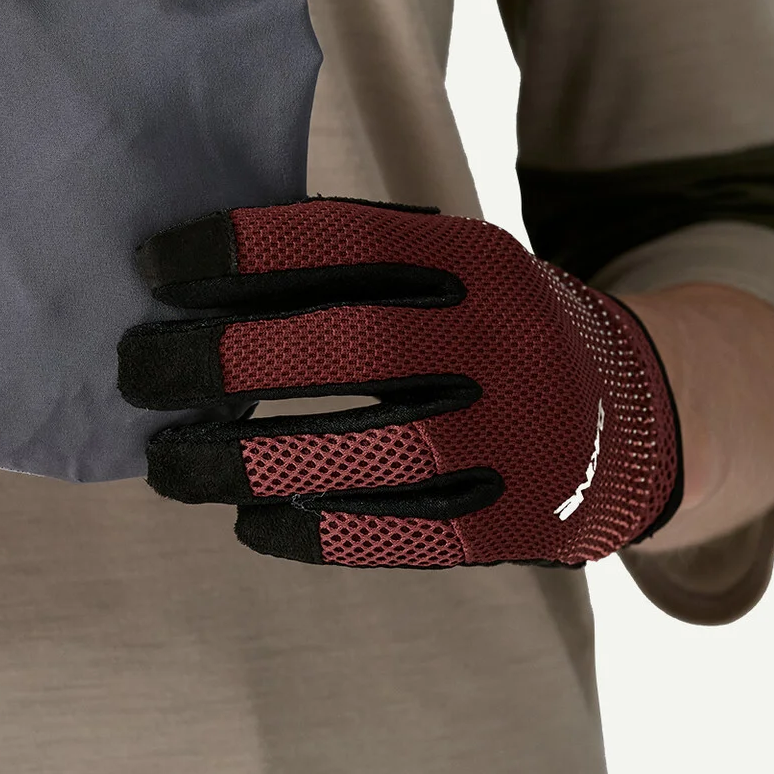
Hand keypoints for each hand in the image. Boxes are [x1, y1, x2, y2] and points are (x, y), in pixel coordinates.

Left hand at [116, 199, 680, 567]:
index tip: (152, 266)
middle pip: (339, 347)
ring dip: (240, 459)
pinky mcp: (519, 521)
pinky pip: (397, 533)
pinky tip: (247, 520)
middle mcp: (504, 340)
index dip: (234, 250)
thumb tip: (194, 275)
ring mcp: (518, 435)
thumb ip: (358, 266)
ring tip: (164, 462)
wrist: (638, 415)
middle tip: (135, 369)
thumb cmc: (491, 329)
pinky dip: (310, 528)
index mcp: (476, 259)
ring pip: (360, 452)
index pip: (338, 240)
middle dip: (215, 360)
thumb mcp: (452, 269)